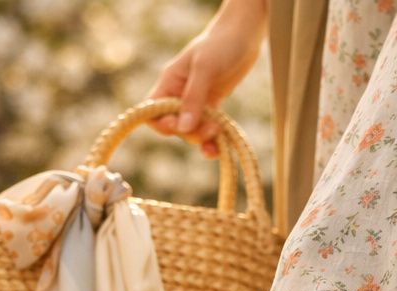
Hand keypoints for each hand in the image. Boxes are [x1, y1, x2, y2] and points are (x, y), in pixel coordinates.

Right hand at [147, 0, 267, 158]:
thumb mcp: (205, 68)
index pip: (152, 112)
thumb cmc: (221, 45)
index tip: (177, 125)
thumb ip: (193, 97)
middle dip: (190, 132)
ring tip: (219, 131)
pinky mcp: (212, 105)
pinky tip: (218, 148)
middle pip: (175, 126)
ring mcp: (196, 101)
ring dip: (203, 136)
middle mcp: (179, 94)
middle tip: (211, 127)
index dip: (160, 123)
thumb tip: (183, 128)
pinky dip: (212, 140)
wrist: (244, 36)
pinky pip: (206, 128)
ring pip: (191, 130)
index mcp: (169, 82)